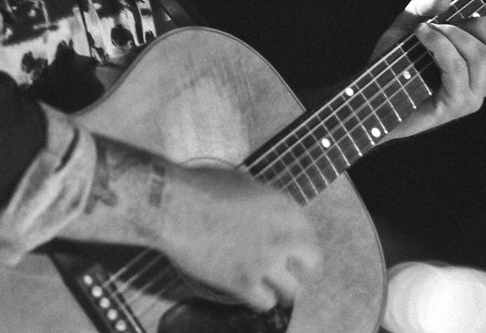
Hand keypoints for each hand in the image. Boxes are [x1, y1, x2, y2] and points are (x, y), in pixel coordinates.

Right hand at [158, 166, 321, 311]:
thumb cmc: (200, 187)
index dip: (303, 244)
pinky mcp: (243, 282)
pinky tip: (252, 294)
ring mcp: (264, 261)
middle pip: (311, 263)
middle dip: (302, 269)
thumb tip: (263, 211)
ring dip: (283, 289)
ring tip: (275, 290)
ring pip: (292, 290)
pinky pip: (265, 302)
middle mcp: (281, 235)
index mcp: (283, 206)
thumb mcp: (242, 184)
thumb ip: (261, 202)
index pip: (309, 233)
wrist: (175, 206)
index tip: (297, 251)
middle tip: (294, 273)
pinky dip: (261, 300)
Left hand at [368, 0, 485, 140]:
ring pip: (482, 56)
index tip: (477, 16)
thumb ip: (426, 4)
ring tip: (425, 31)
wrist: (372, 99)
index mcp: (482, 66)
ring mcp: (471, 96)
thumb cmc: (393, 65)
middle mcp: (483, 83)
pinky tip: (422, 35)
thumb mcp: (409, 23)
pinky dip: (440, 44)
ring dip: (452, 33)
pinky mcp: (455, 106)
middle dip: (480, 23)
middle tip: (449, 21)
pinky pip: (457, 67)